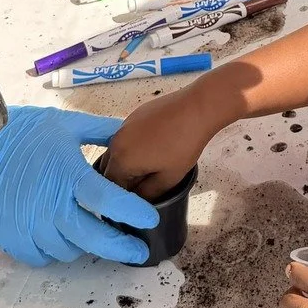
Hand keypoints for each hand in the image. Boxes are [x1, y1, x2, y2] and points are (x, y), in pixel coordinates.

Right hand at [0, 107, 159, 265]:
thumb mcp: (68, 124)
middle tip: (138, 251)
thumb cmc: (25, 133)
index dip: (133, 213)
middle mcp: (52, 207)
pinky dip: (56, 251)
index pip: (109, 201)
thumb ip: (101, 131)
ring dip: (85, 245)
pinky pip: (42, 257)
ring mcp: (30, 227)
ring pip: (69, 251)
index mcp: (69, 176)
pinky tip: (61, 237)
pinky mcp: (12, 239)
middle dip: (120, 247)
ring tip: (92, 233)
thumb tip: (128, 132)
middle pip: (93, 238)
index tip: (150, 221)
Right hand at [103, 83, 221, 200]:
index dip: (123, 196)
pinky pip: (126, 137)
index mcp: (121, 159)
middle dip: (122, 179)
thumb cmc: (183, 145)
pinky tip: (154, 147)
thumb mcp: (168, 178)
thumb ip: (147, 194)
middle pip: (110, 168)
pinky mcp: (134, 115)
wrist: (197, 108)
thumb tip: (137, 200)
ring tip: (150, 166)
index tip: (137, 198)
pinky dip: (133, 147)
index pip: (111, 186)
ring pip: (118, 152)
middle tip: (143, 184)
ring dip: (127, 162)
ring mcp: (124, 125)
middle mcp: (116, 141)